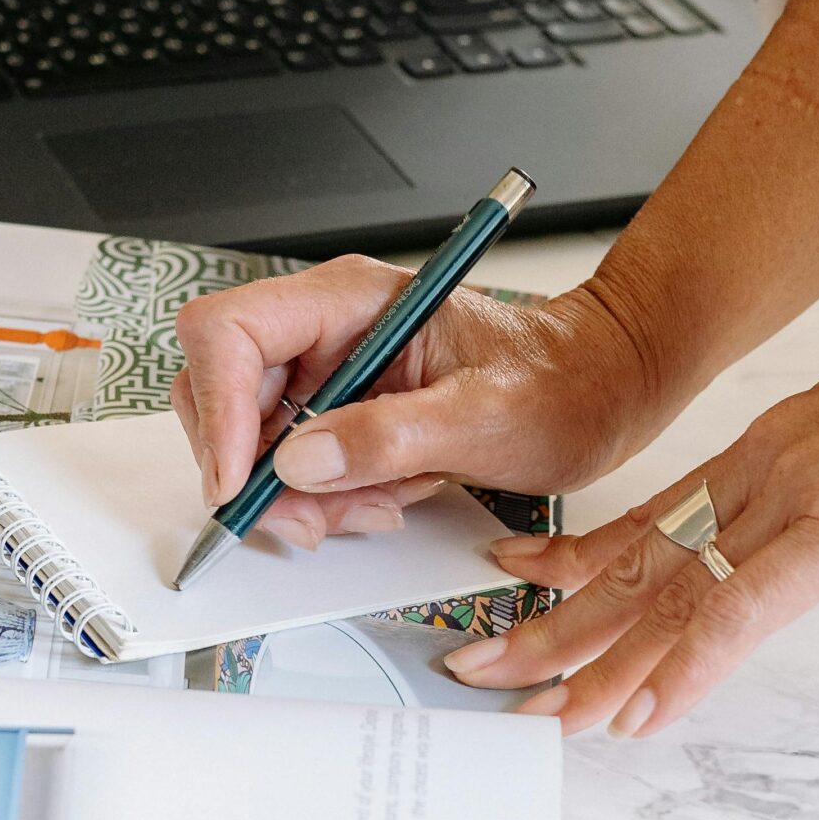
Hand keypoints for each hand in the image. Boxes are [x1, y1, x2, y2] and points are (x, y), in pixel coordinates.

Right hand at [171, 258, 661, 545]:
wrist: (599, 390)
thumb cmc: (561, 381)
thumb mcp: (488, 416)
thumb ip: (393, 436)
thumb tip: (301, 461)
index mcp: (350, 300)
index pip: (230, 333)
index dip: (219, 408)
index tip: (242, 480)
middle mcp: (325, 329)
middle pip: (221, 390)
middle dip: (253, 469)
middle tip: (309, 520)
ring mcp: (328, 372)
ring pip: (252, 441)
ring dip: (297, 495)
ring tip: (374, 506)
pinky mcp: (339, 413)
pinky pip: (292, 466)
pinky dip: (324, 502)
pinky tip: (383, 500)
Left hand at [443, 294, 818, 734]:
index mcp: (777, 447)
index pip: (656, 513)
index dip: (578, 554)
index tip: (518, 576)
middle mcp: (767, 466)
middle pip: (637, 555)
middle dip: (553, 618)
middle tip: (480, 661)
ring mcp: (800, 494)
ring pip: (671, 587)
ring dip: (599, 659)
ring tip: (537, 708)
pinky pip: (744, 606)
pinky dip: (689, 664)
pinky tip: (645, 708)